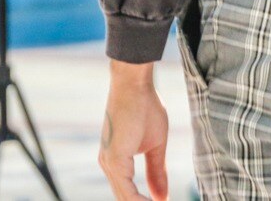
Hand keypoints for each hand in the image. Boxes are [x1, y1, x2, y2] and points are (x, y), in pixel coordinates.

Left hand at [100, 62, 168, 200]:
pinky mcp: (114, 159)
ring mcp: (109, 162)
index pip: (128, 196)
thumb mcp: (155, 145)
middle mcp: (108, 164)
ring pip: (125, 199)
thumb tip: (162, 197)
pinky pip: (127, 192)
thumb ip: (156, 171)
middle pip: (125, 200)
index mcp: (115, 162)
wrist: (134, 82)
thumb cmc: (144, 106)